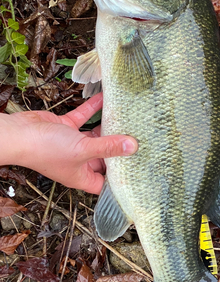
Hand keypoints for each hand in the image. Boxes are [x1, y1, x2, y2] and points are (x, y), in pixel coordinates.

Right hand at [3, 93, 137, 193]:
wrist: (18, 134)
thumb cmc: (46, 150)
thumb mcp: (83, 149)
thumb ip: (109, 146)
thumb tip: (134, 146)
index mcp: (83, 176)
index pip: (107, 182)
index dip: (122, 178)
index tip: (139, 169)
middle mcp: (79, 162)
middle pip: (105, 157)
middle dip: (120, 148)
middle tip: (141, 139)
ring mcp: (72, 144)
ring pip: (96, 136)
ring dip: (109, 127)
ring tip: (128, 119)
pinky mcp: (66, 128)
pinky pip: (84, 118)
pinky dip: (94, 109)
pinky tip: (106, 99)